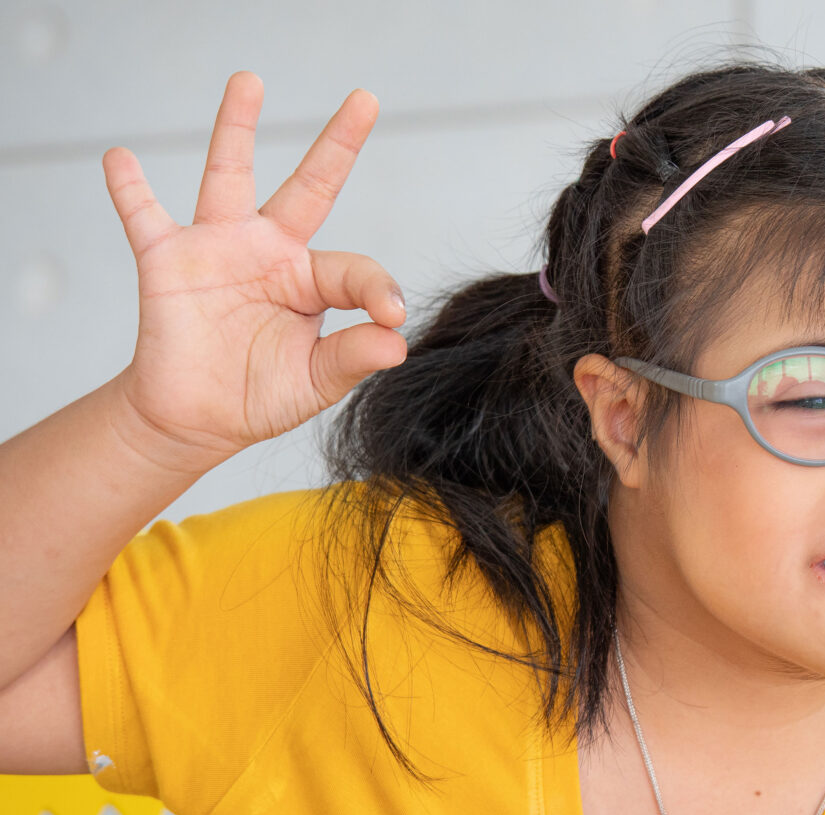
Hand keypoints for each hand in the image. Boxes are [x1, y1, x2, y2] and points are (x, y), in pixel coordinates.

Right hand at [102, 71, 406, 467]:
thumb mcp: (315, 383)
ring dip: (237, 128)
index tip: (391, 314)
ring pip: (230, 176)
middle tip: (365, 99)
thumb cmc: (260, 395)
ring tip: (251, 81)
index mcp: (312, 282)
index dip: (378, 290)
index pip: (355, 271)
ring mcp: (219, 248)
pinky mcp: (167, 260)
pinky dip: (129, 188)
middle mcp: (270, 251)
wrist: (196, 418)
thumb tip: (398, 343)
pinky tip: (120, 158)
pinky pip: (144, 216)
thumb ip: (353, 357)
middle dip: (337, 144)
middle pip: (309, 187)